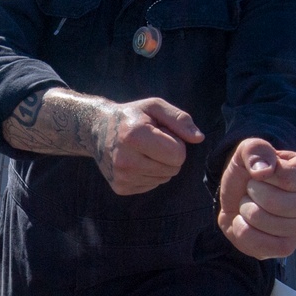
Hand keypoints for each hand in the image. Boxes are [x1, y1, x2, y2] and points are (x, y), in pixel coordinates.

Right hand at [88, 97, 203, 195]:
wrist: (97, 130)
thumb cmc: (132, 116)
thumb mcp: (155, 106)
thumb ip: (180, 119)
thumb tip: (199, 138)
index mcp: (134, 136)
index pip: (178, 155)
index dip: (176, 143)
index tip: (162, 134)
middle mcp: (124, 160)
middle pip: (173, 169)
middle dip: (170, 155)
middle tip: (152, 142)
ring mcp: (121, 177)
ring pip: (164, 179)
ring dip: (160, 165)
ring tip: (143, 151)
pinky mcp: (120, 188)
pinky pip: (152, 185)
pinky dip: (150, 174)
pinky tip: (137, 161)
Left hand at [218, 139, 295, 258]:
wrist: (239, 195)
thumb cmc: (252, 172)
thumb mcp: (250, 150)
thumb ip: (256, 150)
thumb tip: (263, 171)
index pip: (289, 179)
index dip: (264, 175)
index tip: (261, 173)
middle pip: (279, 204)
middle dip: (253, 193)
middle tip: (253, 189)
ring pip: (267, 223)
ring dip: (246, 210)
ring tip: (251, 203)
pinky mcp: (288, 248)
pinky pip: (259, 245)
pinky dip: (242, 230)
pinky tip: (246, 221)